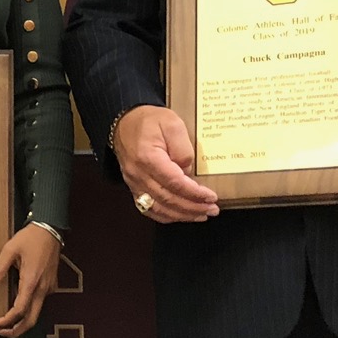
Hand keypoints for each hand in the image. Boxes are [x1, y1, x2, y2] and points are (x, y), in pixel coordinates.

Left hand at [0, 225, 60, 337]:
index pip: (19, 310)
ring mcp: (48, 287)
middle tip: (0, 332)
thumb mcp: (10, 250)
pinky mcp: (50, 284)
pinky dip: (27, 309)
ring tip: (5, 322)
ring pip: (36, 312)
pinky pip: (39, 302)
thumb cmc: (30, 238)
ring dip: (22, 321)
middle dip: (16, 330)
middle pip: (32, 319)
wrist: (51, 229)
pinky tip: (15, 305)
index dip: (6, 321)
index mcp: (31, 282)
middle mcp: (42, 288)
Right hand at [114, 106, 218, 223]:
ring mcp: (134, 183)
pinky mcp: (134, 187)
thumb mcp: (172, 123)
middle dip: (192, 207)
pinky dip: (165, 216)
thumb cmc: (149, 121)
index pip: (174, 182)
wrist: (124, 122)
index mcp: (148, 158)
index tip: (211, 197)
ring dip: (181, 215)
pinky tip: (180, 215)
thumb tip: (188, 172)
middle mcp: (138, 174)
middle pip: (167, 199)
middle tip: (212, 209)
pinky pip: (148, 208)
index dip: (194, 193)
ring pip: (158, 208)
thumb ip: (183, 148)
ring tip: (201, 214)